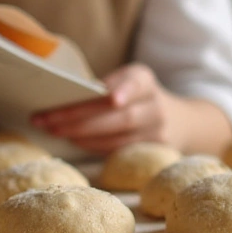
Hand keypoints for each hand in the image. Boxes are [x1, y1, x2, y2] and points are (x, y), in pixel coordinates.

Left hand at [29, 63, 188, 154]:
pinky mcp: (152, 152)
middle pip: (120, 114)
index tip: (112, 98)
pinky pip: (117, 149)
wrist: (183, 124)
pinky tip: (73, 141)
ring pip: (117, 135)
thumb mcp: (129, 81)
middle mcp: (155, 105)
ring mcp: (157, 131)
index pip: (136, 83)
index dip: (125, 89)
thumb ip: (105, 85)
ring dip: (81, 135)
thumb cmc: (139, 98)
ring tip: (54, 130)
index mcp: (145, 80)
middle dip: (79, 118)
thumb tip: (61, 95)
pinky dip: (92, 145)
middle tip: (48, 120)